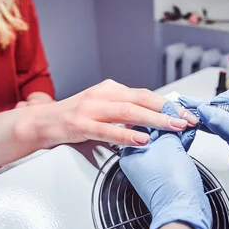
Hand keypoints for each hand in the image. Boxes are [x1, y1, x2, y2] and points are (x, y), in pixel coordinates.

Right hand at [15, 79, 198, 147]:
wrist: (41, 122)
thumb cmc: (75, 117)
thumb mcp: (103, 109)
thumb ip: (126, 113)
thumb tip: (155, 123)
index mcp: (111, 89)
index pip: (146, 94)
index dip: (168, 104)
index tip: (186, 114)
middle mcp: (103, 94)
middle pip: (142, 99)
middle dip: (167, 111)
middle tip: (187, 120)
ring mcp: (91, 108)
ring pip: (128, 112)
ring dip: (154, 120)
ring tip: (173, 128)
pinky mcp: (80, 124)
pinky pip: (108, 130)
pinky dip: (127, 134)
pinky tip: (142, 139)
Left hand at [120, 102, 214, 228]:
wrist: (184, 211)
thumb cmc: (172, 185)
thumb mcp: (168, 146)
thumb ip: (166, 128)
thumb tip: (169, 117)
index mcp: (129, 154)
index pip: (140, 122)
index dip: (160, 111)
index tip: (175, 107)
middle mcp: (136, 162)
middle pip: (151, 131)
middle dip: (169, 122)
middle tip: (184, 116)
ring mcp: (150, 170)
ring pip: (162, 142)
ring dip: (175, 132)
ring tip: (188, 125)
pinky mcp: (164, 176)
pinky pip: (169, 153)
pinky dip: (179, 144)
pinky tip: (188, 138)